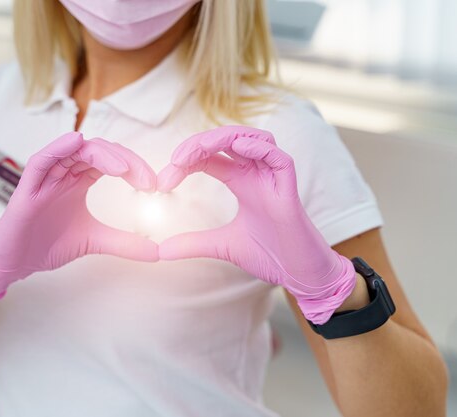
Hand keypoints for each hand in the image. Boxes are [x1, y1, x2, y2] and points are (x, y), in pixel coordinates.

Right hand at [0, 132, 157, 306]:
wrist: (14, 263)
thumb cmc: (47, 245)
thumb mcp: (94, 241)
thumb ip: (124, 243)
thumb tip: (158, 251)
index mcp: (78, 180)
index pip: (110, 161)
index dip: (133, 167)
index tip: (154, 185)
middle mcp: (63, 173)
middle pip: (97, 152)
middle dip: (125, 161)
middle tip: (147, 180)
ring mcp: (44, 179)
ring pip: (72, 151)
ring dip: (100, 154)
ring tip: (122, 168)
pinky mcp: (26, 189)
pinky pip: (40, 161)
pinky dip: (57, 149)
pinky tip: (75, 142)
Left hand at [156, 126, 355, 323]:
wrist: (299, 275)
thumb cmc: (269, 254)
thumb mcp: (221, 246)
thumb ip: (192, 244)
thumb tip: (160, 251)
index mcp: (242, 181)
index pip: (211, 156)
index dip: (185, 161)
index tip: (163, 181)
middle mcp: (258, 174)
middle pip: (229, 140)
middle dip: (199, 143)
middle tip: (175, 160)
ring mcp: (274, 180)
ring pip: (255, 139)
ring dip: (226, 137)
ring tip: (199, 149)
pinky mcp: (290, 192)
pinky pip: (281, 159)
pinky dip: (261, 149)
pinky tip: (240, 149)